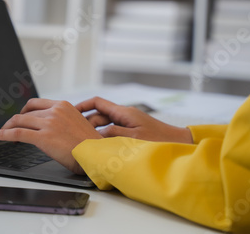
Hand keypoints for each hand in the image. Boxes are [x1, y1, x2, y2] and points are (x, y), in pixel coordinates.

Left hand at [0, 99, 102, 174]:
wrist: (96, 155)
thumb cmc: (89, 146)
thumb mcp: (78, 124)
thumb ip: (63, 121)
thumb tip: (50, 128)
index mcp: (63, 105)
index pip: (37, 104)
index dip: (25, 111)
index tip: (20, 117)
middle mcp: (55, 111)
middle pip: (26, 113)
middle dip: (15, 121)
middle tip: (9, 128)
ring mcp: (48, 123)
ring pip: (20, 121)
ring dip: (7, 127)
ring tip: (1, 133)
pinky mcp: (43, 137)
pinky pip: (17, 133)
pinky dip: (2, 134)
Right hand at [76, 97, 192, 143]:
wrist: (179, 143)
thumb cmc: (160, 141)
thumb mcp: (133, 138)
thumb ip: (113, 134)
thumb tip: (97, 134)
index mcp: (124, 112)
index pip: (97, 102)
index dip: (82, 106)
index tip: (70, 112)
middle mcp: (124, 115)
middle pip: (99, 115)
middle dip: (86, 123)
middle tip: (75, 134)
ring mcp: (128, 123)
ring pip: (105, 125)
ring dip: (96, 132)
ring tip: (85, 142)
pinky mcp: (132, 131)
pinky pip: (112, 132)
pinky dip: (104, 137)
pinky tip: (101, 147)